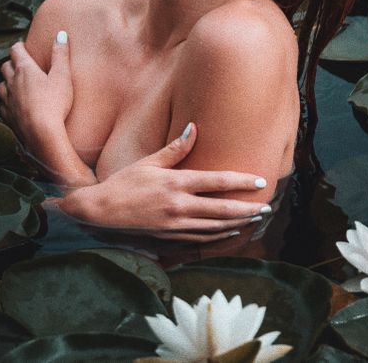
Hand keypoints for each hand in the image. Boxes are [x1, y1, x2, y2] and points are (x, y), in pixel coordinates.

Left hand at [0, 34, 73, 160]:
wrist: (42, 134)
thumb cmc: (55, 104)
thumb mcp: (63, 76)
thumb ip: (61, 54)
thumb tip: (61, 34)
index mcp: (25, 70)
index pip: (16, 50)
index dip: (19, 47)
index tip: (24, 47)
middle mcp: (12, 83)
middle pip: (5, 67)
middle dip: (12, 63)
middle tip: (21, 65)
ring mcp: (7, 100)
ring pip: (0, 86)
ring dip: (6, 83)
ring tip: (15, 84)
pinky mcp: (7, 116)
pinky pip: (1, 106)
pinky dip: (6, 102)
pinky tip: (13, 105)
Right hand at [57, 123, 271, 241]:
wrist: (101, 212)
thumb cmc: (124, 182)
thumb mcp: (149, 161)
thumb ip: (176, 148)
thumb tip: (194, 128)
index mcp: (175, 183)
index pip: (216, 181)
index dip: (241, 181)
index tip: (259, 181)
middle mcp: (178, 206)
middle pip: (222, 209)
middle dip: (247, 208)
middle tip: (266, 206)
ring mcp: (175, 225)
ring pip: (215, 227)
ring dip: (237, 223)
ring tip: (255, 218)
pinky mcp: (170, 237)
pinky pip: (201, 239)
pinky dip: (219, 236)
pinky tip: (230, 232)